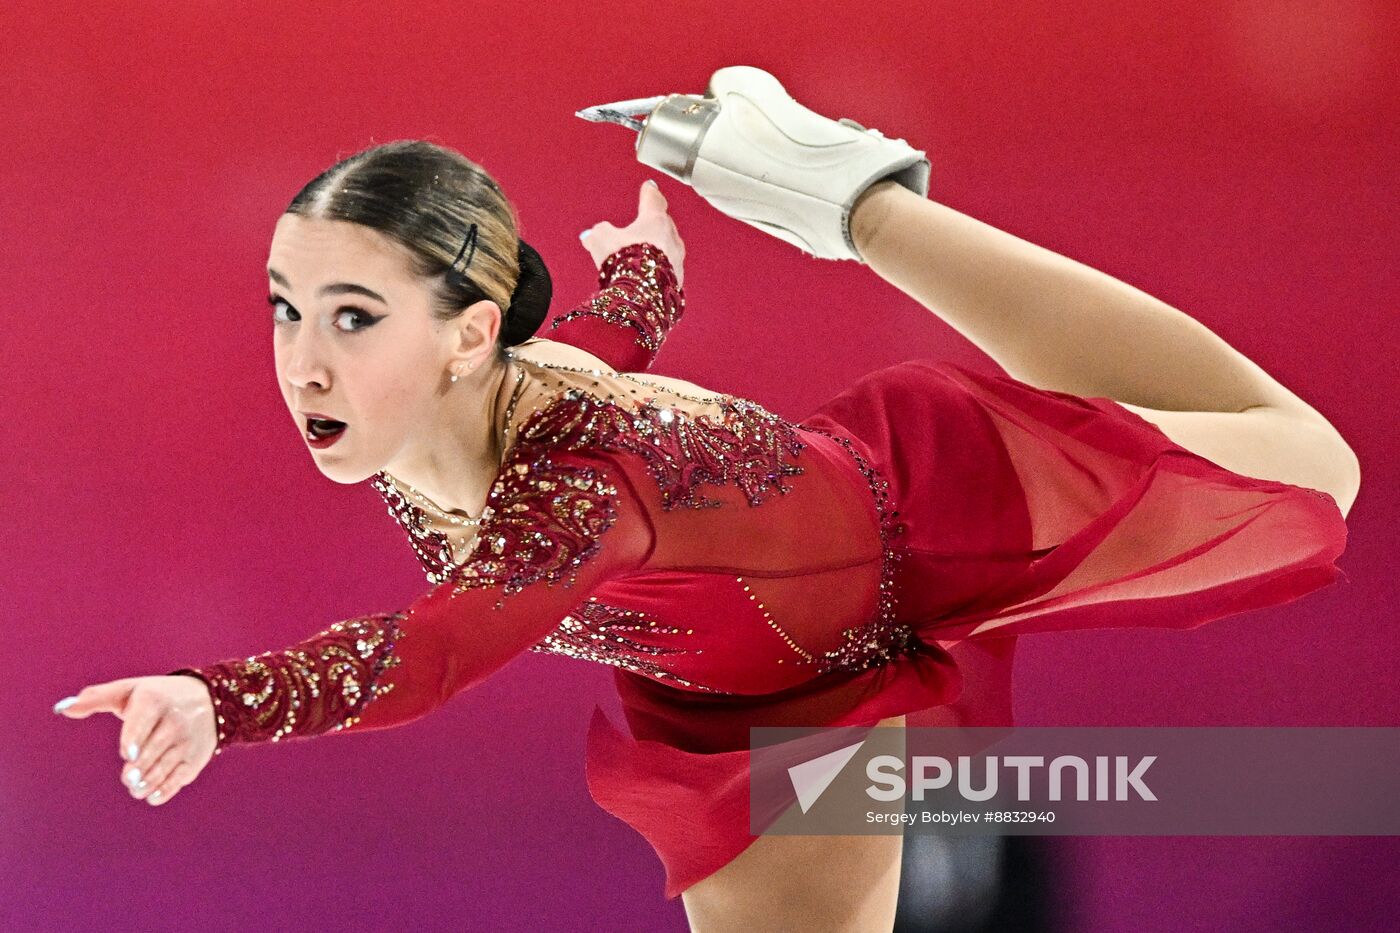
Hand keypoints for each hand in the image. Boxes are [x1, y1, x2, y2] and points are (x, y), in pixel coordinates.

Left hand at [55, 675, 218, 805]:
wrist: (210, 699)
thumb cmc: (157, 697)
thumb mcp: (130, 690)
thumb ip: (95, 698)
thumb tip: (62, 708)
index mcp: (155, 701)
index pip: (143, 722)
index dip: (135, 739)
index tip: (129, 753)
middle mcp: (175, 721)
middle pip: (154, 750)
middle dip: (140, 768)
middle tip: (128, 779)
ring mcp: (187, 741)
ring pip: (165, 767)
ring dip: (149, 782)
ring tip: (135, 788)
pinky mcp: (196, 758)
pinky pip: (180, 778)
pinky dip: (165, 789)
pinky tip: (152, 796)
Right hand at [579, 179, 685, 286]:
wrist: (642, 295)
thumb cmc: (626, 263)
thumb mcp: (602, 240)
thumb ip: (598, 233)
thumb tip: (591, 235)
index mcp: (655, 221)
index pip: (654, 200)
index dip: (650, 193)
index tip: (649, 187)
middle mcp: (671, 238)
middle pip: (663, 224)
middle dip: (652, 224)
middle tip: (641, 227)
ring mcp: (677, 260)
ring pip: (668, 248)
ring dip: (656, 248)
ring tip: (641, 255)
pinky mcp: (677, 280)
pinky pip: (667, 268)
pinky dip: (658, 267)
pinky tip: (647, 275)